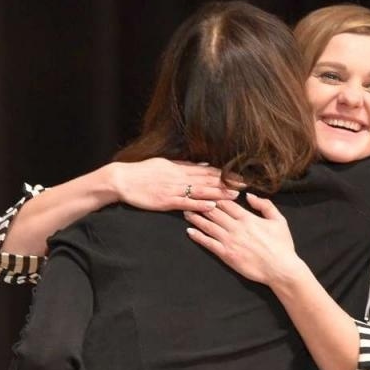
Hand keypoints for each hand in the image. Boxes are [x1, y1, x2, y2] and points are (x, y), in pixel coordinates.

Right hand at [108, 158, 239, 212]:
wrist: (123, 180)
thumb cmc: (142, 172)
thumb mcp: (165, 163)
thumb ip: (185, 165)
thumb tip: (204, 165)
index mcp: (181, 168)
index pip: (208, 171)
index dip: (225, 173)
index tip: (240, 176)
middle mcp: (180, 177)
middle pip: (208, 180)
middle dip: (228, 183)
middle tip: (245, 186)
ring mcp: (174, 189)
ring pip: (201, 191)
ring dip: (218, 193)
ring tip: (234, 196)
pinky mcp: (166, 201)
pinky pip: (186, 202)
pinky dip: (199, 204)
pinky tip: (212, 205)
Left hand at [184, 196, 304, 286]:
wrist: (281, 269)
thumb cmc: (282, 245)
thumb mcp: (279, 221)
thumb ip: (265, 205)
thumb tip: (249, 195)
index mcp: (248, 218)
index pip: (226, 203)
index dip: (214, 196)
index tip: (205, 192)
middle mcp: (236, 227)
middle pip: (214, 212)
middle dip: (201, 204)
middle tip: (189, 198)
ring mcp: (229, 241)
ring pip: (208, 226)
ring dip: (196, 218)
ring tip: (186, 212)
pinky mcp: (226, 254)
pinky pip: (208, 243)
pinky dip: (198, 236)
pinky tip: (189, 232)